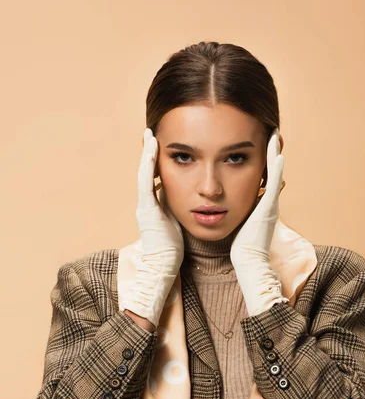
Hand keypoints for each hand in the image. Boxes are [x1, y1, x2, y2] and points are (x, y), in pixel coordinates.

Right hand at [123, 128, 183, 327]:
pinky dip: (147, 166)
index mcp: (154, 206)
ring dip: (146, 153)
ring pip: (144, 173)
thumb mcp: (175, 223)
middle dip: (149, 152)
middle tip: (152, 132)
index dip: (157, 161)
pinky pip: (145, 182)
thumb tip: (187, 196)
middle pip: (147, 172)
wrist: (163, 266)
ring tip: (150, 134)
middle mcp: (146, 203)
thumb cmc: (172, 248)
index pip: (155, 177)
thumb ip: (177, 210)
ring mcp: (144, 205)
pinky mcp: (145, 209)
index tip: (162, 144)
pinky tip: (151, 151)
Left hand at [230, 128, 288, 315]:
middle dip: (271, 151)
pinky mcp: (269, 206)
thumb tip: (227, 208)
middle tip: (271, 132)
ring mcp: (270, 203)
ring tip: (275, 135)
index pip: (260, 177)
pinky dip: (276, 166)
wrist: (249, 260)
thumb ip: (237, 214)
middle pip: (271, 170)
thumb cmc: (242, 246)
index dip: (261, 161)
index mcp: (259, 204)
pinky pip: (273, 181)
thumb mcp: (240, 225)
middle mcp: (268, 201)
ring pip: (274, 172)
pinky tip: (276, 152)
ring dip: (275, 152)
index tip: (258, 145)